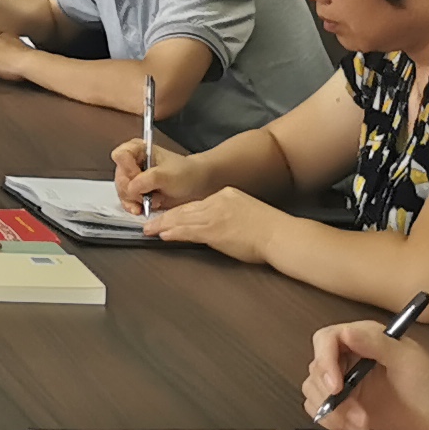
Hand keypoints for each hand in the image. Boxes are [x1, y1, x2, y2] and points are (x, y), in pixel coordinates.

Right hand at [111, 134, 178, 206]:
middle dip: (132, 190)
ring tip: (152, 202)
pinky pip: (126, 201)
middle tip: (146, 195)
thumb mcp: (167, 175)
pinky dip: (133, 207)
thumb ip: (146, 180)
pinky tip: (141, 209)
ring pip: (122, 191)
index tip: (140, 178)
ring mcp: (133, 178)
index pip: (121, 156)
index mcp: (137, 149)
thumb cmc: (184, 173)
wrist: (195, 185)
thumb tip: (130, 189)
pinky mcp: (136, 192)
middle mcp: (132, 162)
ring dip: (134, 200)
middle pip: (120, 177)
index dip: (128, 169)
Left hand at [140, 187, 280, 262]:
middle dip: (166, 216)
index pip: (198, 203)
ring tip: (149, 229)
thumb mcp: (247, 212)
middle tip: (150, 221)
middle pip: (186, 208)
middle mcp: (217, 200)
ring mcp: (214, 215)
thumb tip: (219, 226)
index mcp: (227, 195)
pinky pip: (187, 230)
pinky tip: (163, 234)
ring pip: (182, 218)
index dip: (181, 210)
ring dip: (163, 224)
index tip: (170, 215)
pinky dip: (173, 232)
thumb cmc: (270, 230)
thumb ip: (230, 215)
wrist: (279, 235)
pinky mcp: (213, 230)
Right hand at [300, 318, 428, 429]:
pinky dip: (334, 421)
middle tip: (356, 414)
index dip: (324, 362)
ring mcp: (348, 383)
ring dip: (333, 412)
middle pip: (317, 370)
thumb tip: (347, 332)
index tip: (336, 386)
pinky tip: (357, 427)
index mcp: (362, 339)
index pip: (326, 341)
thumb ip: (376, 343)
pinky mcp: (348, 405)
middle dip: (331, 396)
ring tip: (361, 424)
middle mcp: (350, 358)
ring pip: (316, 393)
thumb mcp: (407, 360)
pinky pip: (324, 411)